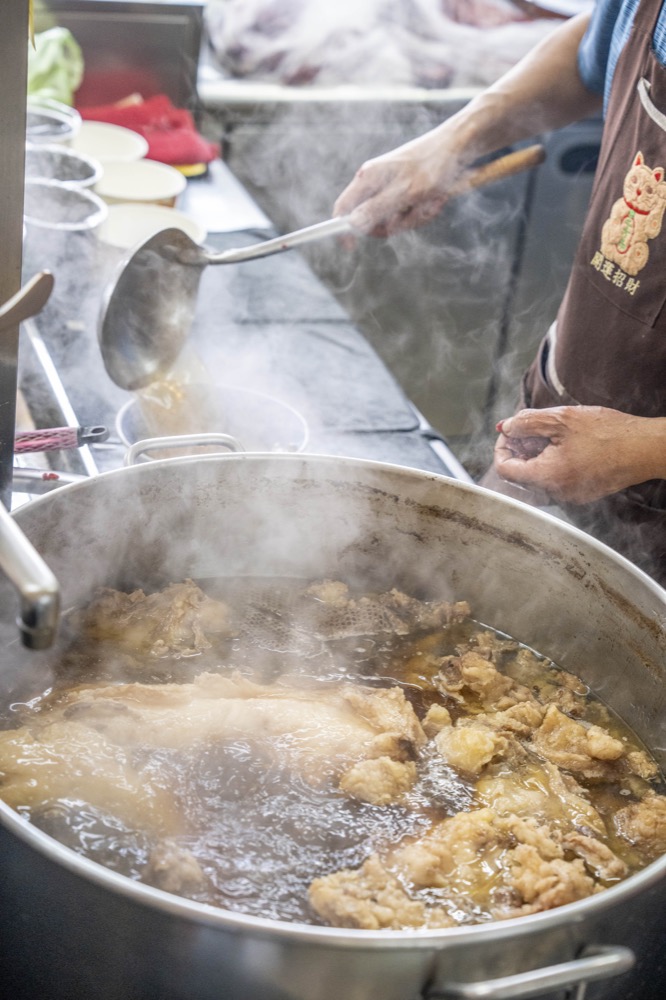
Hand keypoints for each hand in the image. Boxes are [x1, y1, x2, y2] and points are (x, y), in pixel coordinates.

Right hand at [333, 127, 467, 237]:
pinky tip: (435, 199)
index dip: (342, 229)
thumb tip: (353, 224)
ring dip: (414, 217)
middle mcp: (376, 183)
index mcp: (368, 178)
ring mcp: (392, 189)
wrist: (459, 147)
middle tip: (412, 212)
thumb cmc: (433, 164)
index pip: (343, 207)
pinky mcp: (407, 193)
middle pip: (371, 220)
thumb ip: (377, 208)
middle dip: (394, 223)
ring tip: (430, 200)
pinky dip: (423, 212)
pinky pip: (409, 215)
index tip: (351, 246)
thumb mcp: (406, 191)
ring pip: (393, 221)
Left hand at [494, 406, 665, 504]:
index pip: (505, 469)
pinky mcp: (582, 494)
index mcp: (547, 477)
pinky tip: (564, 445)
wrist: (645, 448)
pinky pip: (555, 482)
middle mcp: (556, 494)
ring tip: (550, 434)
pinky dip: (551, 464)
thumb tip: (505, 428)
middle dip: (519, 450)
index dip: (502, 447)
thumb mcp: (562, 419)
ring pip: (537, 479)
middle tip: (531, 428)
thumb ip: (527, 423)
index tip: (512, 430)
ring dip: (535, 456)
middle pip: (519, 476)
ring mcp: (569, 497)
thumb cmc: (608, 432)